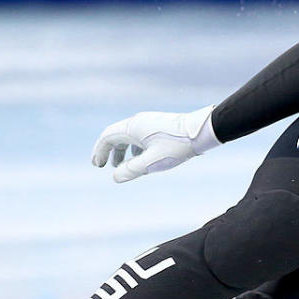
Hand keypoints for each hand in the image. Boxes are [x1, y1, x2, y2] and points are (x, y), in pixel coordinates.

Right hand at [91, 105, 219, 182]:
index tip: (97, 166)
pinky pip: (139, 136)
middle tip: (103, 166)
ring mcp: (148, 122)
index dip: (99, 151)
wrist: (201, 131)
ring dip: (121, 150)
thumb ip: (132, 170)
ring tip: (120, 165)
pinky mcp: (158, 125)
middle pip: (116, 135)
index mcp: (133, 127)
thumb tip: (115, 177)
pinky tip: (139, 158)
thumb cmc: (177, 146)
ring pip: (128, 136)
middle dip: (108, 151)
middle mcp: (138, 121)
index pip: (107, 137)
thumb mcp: (152, 162)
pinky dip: (133, 147)